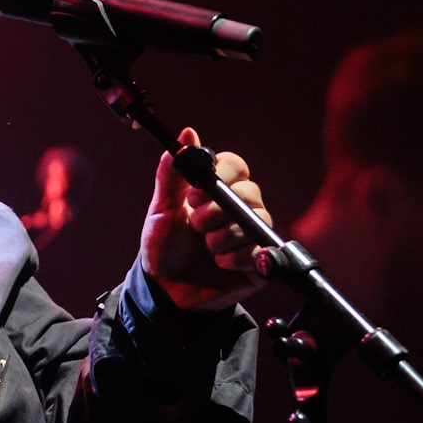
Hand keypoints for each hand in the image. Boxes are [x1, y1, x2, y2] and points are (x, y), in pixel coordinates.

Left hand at [139, 126, 271, 312]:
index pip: (236, 166)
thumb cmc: (165, 246)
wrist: (164, 288)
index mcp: (217, 190)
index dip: (222, 174)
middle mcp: (238, 209)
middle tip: (196, 223)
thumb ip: (171, 173)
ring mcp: (250, 235)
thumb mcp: (162, 208)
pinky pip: (260, 252)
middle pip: (250, 193)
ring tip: (206, 247)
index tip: (196, 191)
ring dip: (224, 236)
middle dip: (218, 210)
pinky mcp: (258, 263)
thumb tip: (187, 133)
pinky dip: (236, 258)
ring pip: (254, 223)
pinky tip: (219, 263)